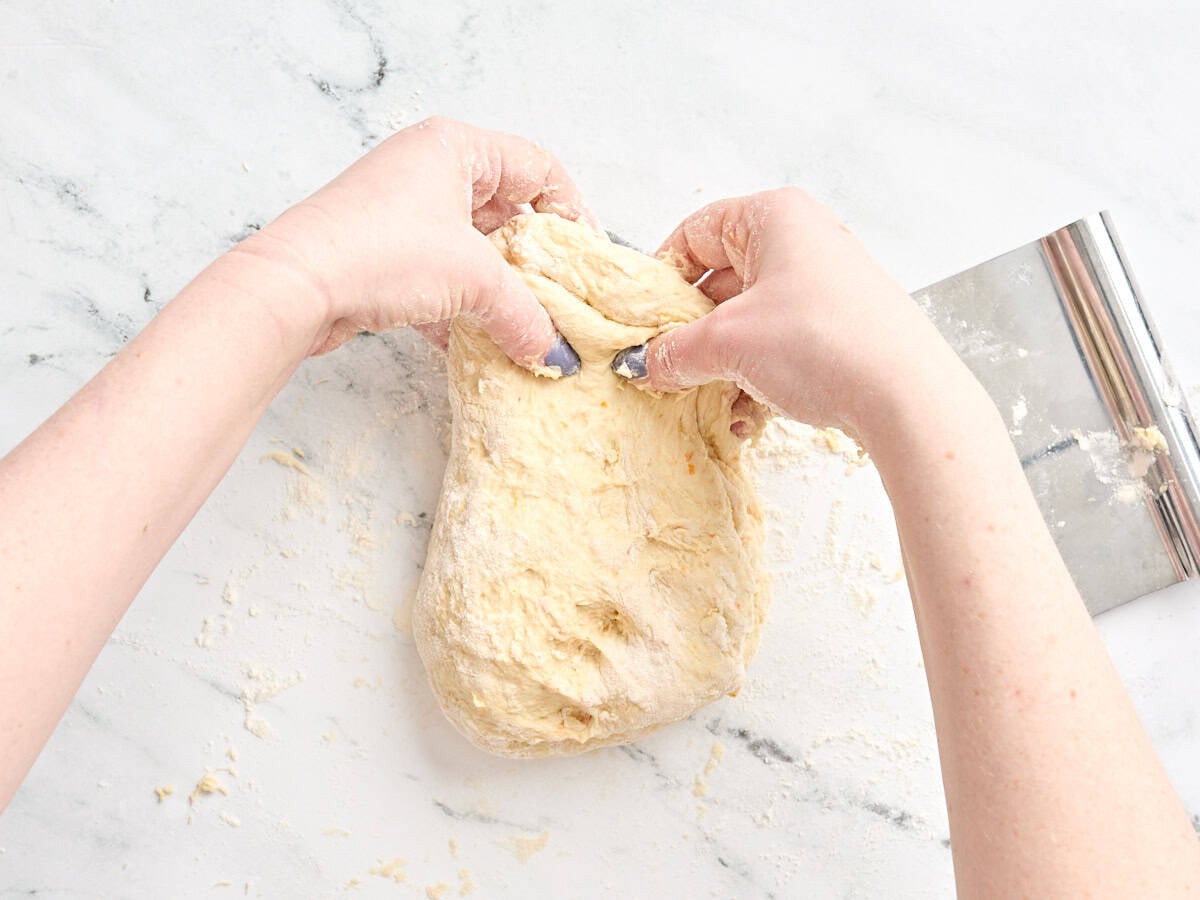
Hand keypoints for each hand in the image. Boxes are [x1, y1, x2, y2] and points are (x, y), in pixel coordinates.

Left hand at [238, 116, 596, 372]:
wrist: (294, 289)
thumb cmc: (381, 252)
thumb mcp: (473, 280)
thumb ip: (525, 315)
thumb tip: (553, 353)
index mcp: (456, 148)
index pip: (538, 168)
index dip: (571, 212)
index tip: (586, 258)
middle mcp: (430, 171)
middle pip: (506, 212)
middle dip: (535, 262)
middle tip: (561, 300)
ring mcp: (403, 213)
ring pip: (473, 251)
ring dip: (499, 292)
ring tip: (527, 329)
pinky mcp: (383, 255)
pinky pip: (442, 279)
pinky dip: (463, 311)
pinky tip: (480, 348)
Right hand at [614, 188, 960, 440]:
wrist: (906, 398)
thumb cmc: (822, 343)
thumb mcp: (728, 344)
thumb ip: (673, 351)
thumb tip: (640, 363)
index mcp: (774, 218)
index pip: (694, 234)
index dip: (662, 277)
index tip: (641, 320)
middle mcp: (802, 242)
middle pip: (720, 282)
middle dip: (691, 333)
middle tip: (666, 367)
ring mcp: (824, 287)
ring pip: (748, 322)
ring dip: (722, 367)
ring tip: (711, 401)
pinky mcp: (838, 329)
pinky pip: (778, 347)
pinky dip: (756, 379)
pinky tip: (747, 418)